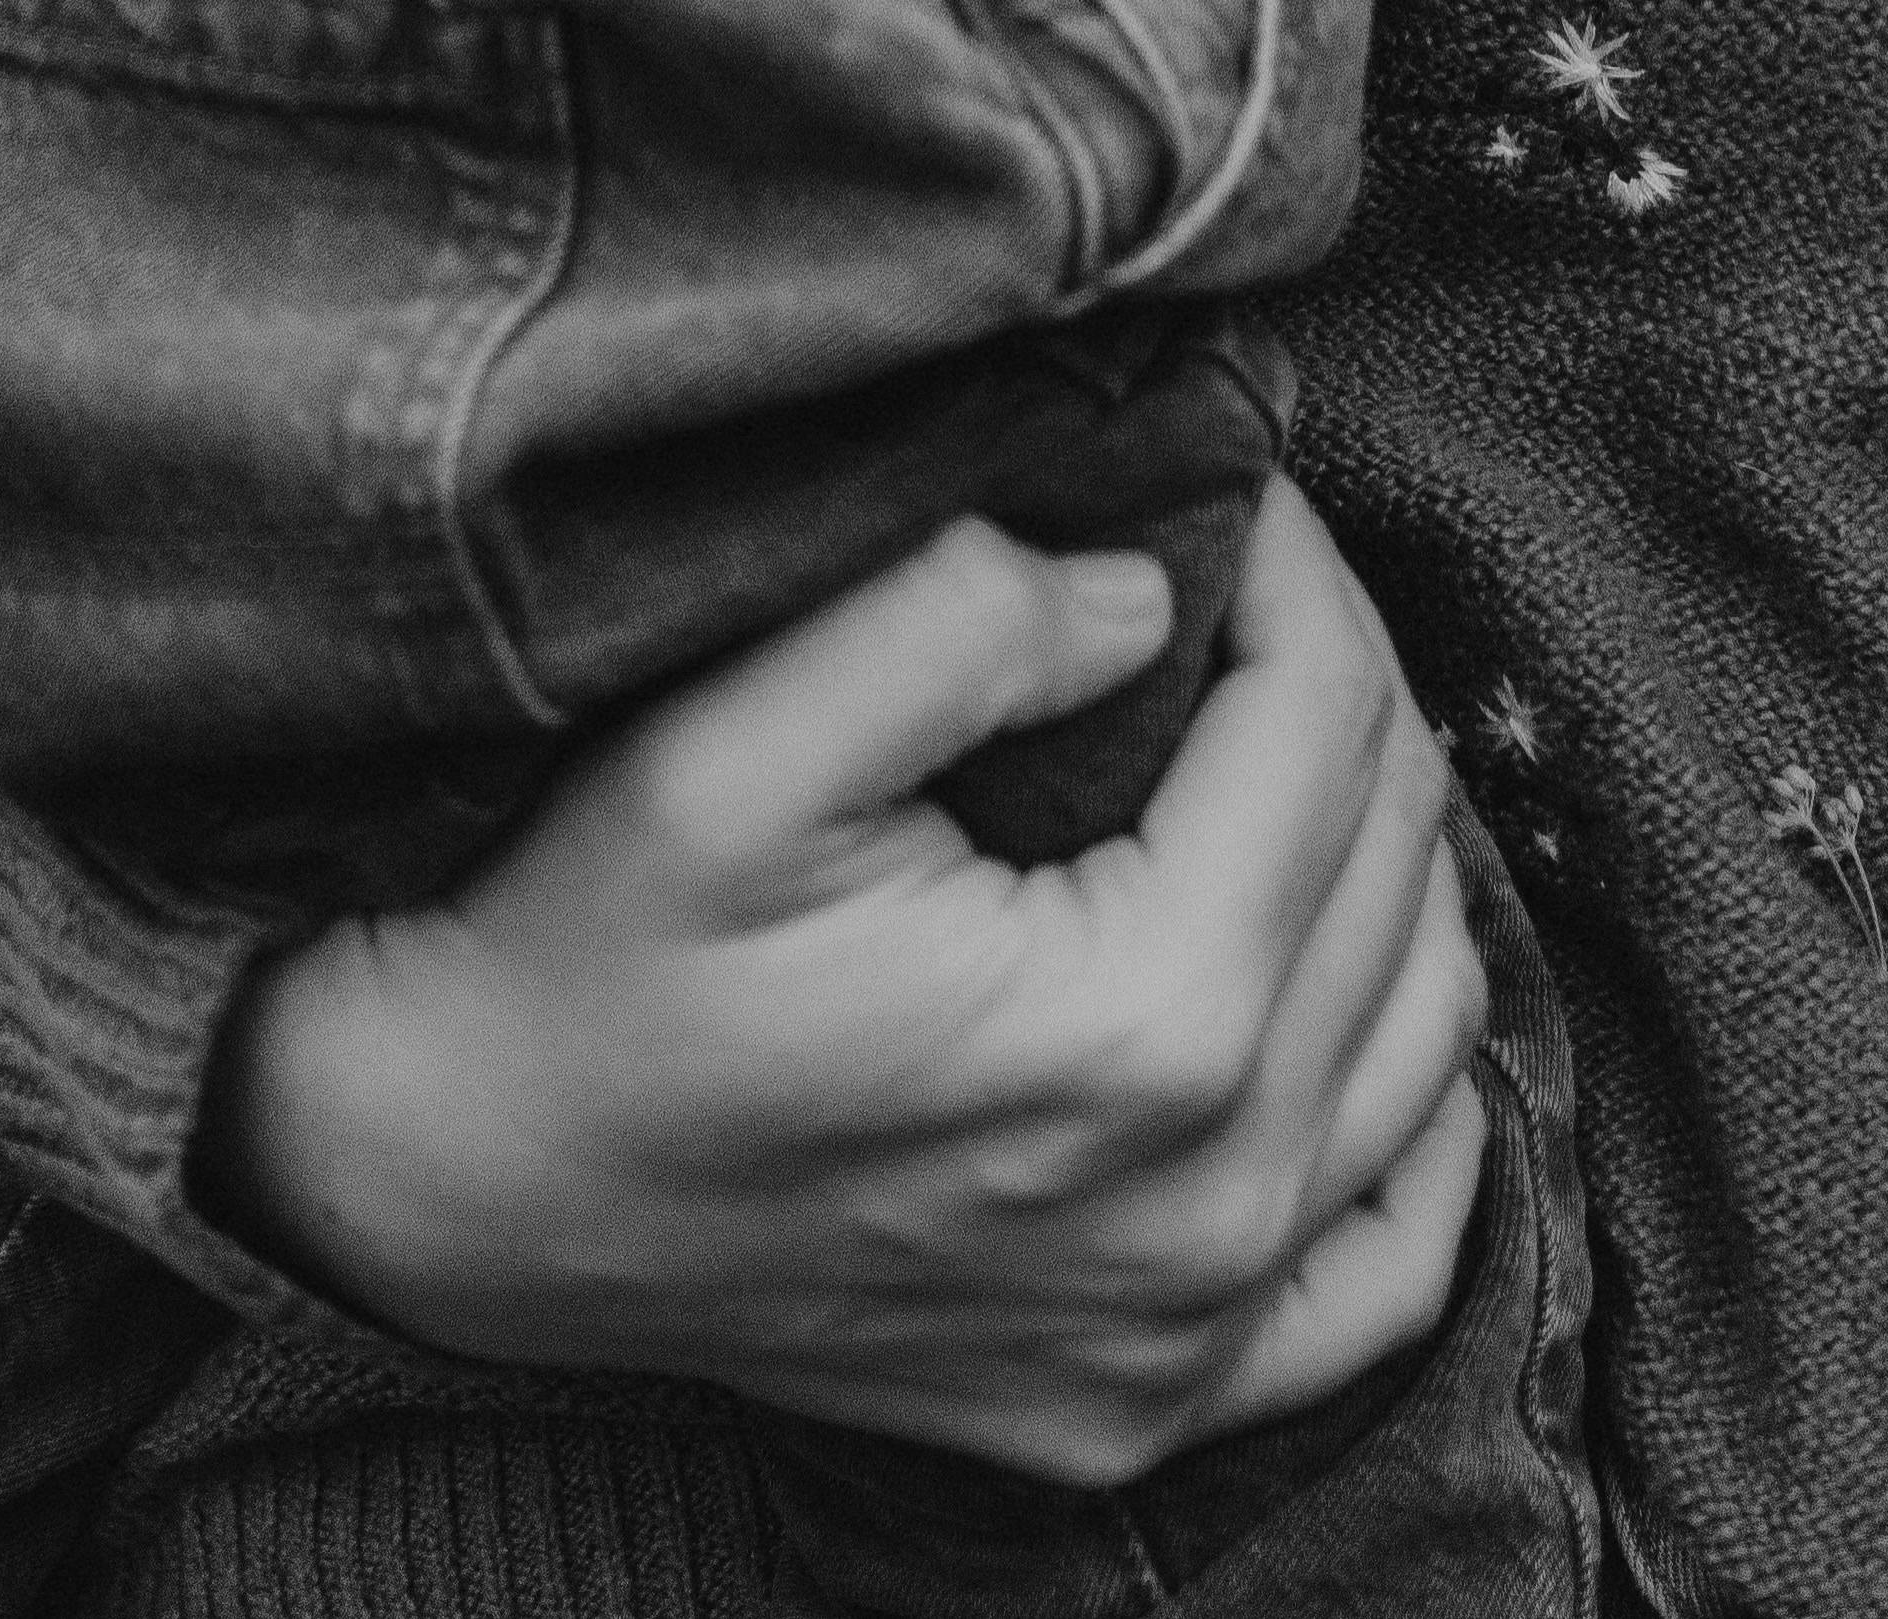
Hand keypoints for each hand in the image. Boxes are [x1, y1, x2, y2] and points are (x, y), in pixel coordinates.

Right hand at [194, 491, 1484, 1477]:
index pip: (1330, 717)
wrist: (460, 1181)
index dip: (1292, 560)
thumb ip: (957, 618)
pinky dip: (1408, 1113)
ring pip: (1428, 1028)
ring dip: (1378, 860)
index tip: (1217, 484)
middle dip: (1329, 683)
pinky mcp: (1146, 1403)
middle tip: (1224, 588)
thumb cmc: (584, 948)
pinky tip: (1343, 1004)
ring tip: (1262, 750)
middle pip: (1392, 855)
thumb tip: (1149, 593)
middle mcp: (1208, 1202)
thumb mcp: (729, 739)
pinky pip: (1389, 1260)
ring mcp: (1188, 1329)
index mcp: (1144, 1029)